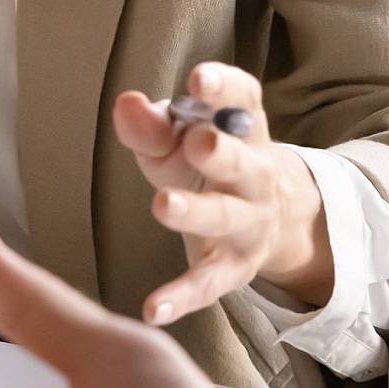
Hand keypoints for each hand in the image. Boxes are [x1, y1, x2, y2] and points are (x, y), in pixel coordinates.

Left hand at [113, 62, 332, 323]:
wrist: (262, 218)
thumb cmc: (205, 162)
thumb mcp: (178, 138)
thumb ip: (152, 125)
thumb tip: (126, 104)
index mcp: (244, 127)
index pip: (242, 99)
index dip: (223, 87)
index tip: (199, 79)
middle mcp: (255, 174)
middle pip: (242, 162)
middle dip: (221, 153)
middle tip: (198, 142)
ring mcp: (248, 223)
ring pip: (225, 218)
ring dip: (196, 212)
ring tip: (163, 206)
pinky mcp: (232, 268)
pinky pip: (206, 284)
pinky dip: (180, 297)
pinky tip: (151, 309)